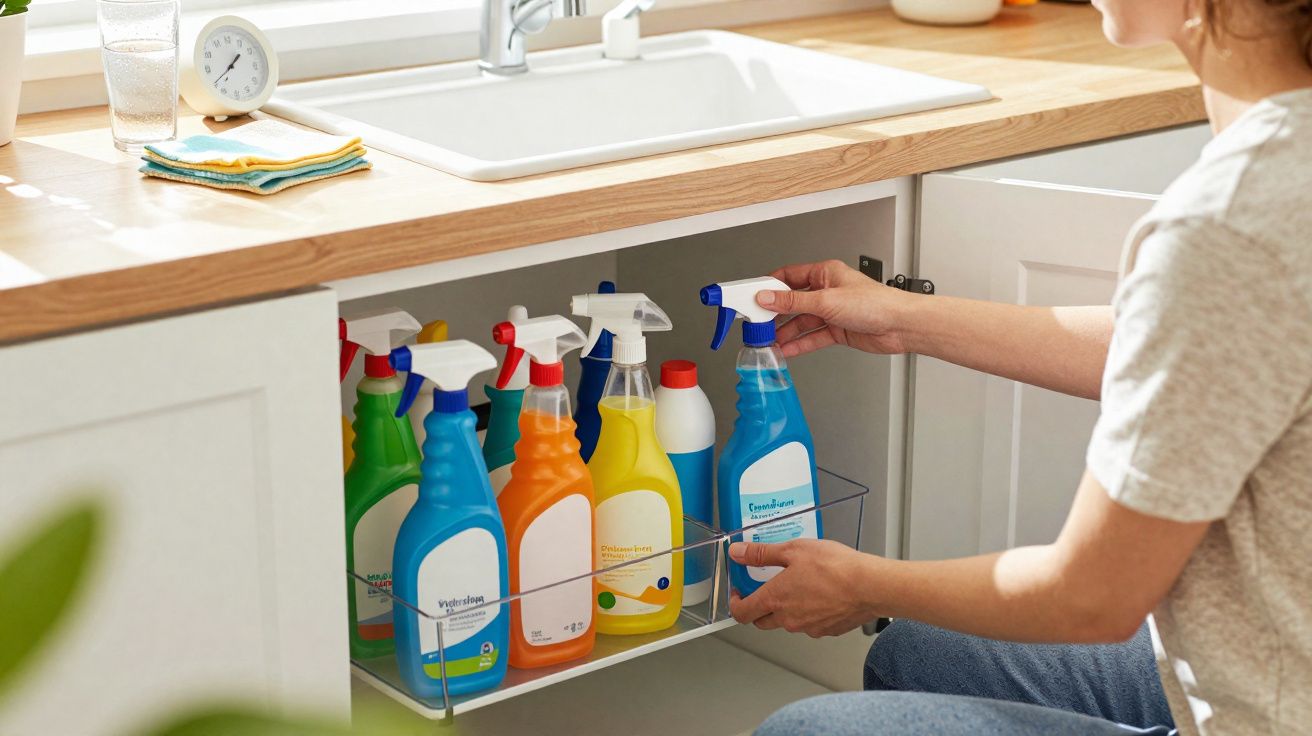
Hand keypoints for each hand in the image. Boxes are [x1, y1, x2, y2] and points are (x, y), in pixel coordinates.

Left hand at [727, 538, 877, 637]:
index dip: (736, 603)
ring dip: (787, 608)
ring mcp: (808, 628)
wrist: (870, 586)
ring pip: (788, 622)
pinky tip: (821, 594)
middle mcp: (788, 619)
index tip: (739, 592)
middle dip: (759, 606)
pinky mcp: (827, 631)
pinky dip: (810, 612)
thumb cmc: (835, 567)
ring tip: (801, 585)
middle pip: (762, 621)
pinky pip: (810, 624)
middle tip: (768, 587)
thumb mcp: (793, 550)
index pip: (742, 613)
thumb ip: (761, 553)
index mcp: (775, 599)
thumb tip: (737, 553)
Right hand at [761, 260, 916, 357]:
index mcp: (825, 273)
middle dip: (775, 313)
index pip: (789, 276)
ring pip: (802, 321)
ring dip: (786, 332)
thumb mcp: (826, 300)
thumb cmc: (875, 303)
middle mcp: (827, 291)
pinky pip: (813, 336)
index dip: (770, 287)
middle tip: (757, 323)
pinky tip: (787, 349)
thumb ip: (793, 302)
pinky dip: (799, 343)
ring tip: (768, 341)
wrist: (900, 326)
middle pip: (793, 301)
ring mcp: (832, 311)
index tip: (753, 296)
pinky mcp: (838, 330)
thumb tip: (767, 297)